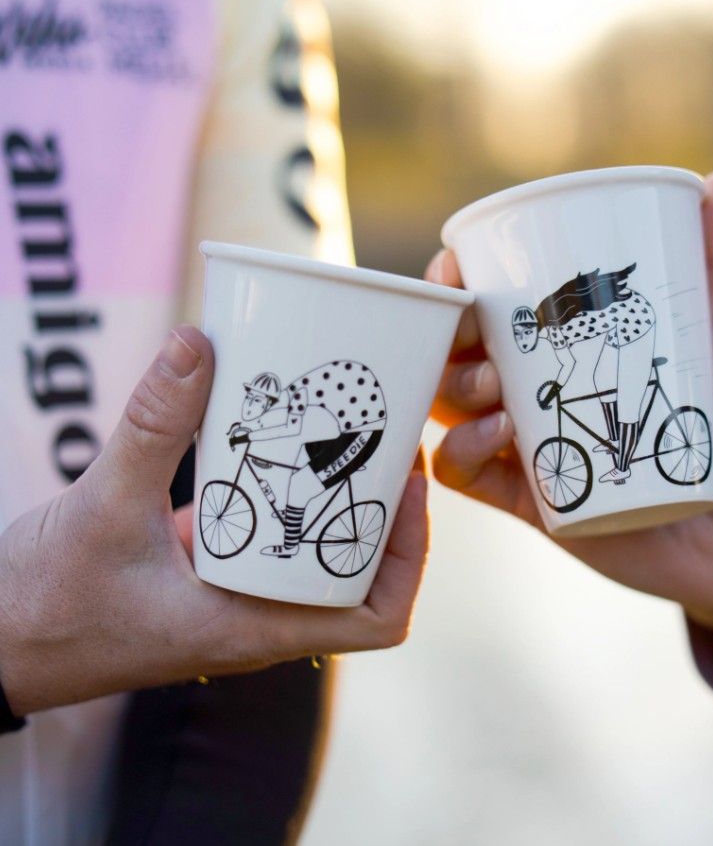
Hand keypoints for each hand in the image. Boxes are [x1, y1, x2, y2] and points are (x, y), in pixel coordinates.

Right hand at [0, 327, 428, 715]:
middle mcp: (259, 616)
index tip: (409, 483)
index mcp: (253, 626)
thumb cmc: (43, 605)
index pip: (376, 618)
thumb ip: (152, 426)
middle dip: (386, 506)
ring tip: (347, 425)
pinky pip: (271, 531)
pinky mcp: (211, 570)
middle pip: (363, 572)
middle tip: (385, 433)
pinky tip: (281, 437)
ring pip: (319, 549)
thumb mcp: (102, 507)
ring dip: (340, 493)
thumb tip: (196, 344)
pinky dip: (286, 488)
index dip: (411, 554)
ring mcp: (236, 594)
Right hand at [425, 171, 712, 658]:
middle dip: (447, 333)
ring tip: (495, 384)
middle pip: (454, 357)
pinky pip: (466, 478)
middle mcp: (531, 398)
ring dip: (455, 388)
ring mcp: (526, 451)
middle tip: (472, 320)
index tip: (457, 261)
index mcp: (559, 356)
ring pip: (450, 411)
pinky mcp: (530, 503)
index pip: (485, 312)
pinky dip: (463, 452)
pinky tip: (499, 433)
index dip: (454, 285)